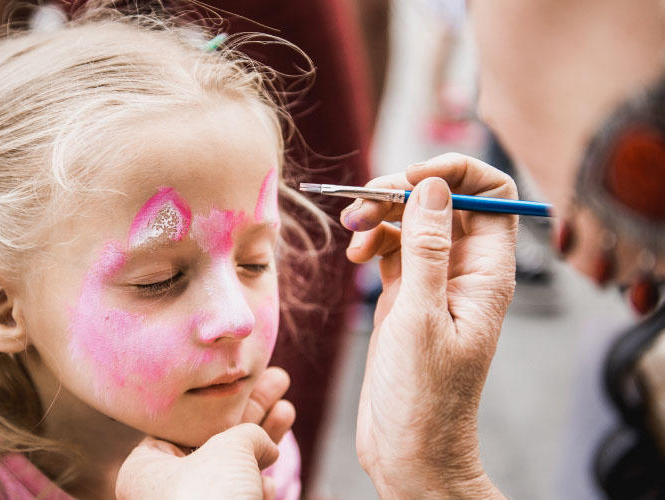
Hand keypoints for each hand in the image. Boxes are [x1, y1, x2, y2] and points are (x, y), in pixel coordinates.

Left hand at [115, 367, 293, 499]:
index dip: (220, 397)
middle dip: (252, 411)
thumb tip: (263, 442)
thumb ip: (247, 431)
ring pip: (231, 466)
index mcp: (145, 468)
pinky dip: (258, 482)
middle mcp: (163, 490)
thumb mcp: (229, 447)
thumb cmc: (213, 499)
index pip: (184, 420)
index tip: (247, 376)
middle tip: (279, 380)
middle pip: (213, 438)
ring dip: (263, 438)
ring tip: (288, 409)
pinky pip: (239, 495)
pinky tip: (274, 474)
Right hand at [341, 153, 515, 497]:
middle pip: (441, 199)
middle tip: (362, 205)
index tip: (411, 178)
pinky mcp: (405, 294)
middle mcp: (464, 270)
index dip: (456, 173)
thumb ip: (427, 248)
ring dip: (377, 215)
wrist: (409, 449)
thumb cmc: (425, 396)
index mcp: (486, 272)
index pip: (492, 193)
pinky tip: (353, 257)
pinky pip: (389, 246)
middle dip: (400, 190)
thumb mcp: (421, 316)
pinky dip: (369, 240)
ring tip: (350, 235)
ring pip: (410, 220)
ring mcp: (433, 281)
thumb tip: (431, 186)